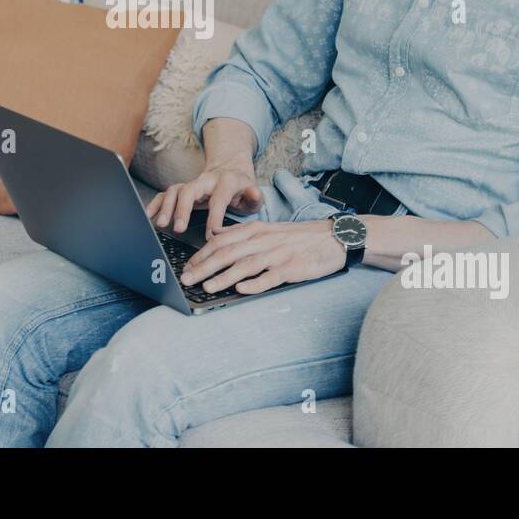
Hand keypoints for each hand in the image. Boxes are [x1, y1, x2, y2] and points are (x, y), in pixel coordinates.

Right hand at [146, 161, 261, 237]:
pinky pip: (165, 194)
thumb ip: (255, 196)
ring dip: (166, 207)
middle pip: (190, 190)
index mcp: (226, 182)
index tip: (212, 235)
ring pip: (174, 191)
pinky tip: (148, 215)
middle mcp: (205, 180)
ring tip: (161, 224)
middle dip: (182, 209)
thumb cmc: (242, 188)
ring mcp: (191, 184)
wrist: (230, 171)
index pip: (218, 199)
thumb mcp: (253, 192)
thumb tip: (253, 194)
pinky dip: (156, 203)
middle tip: (178, 228)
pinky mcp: (182, 189)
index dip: (215, 217)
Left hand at [178, 218, 348, 294]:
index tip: (187, 267)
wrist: (331, 237)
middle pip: (227, 253)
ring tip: (206, 287)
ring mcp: (276, 254)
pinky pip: (270, 277)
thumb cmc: (297, 236)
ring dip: (223, 277)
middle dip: (203, 267)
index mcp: (255, 230)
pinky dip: (255, 283)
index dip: (201, 255)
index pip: (221, 241)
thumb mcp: (267, 229)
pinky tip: (241, 289)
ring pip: (244, 266)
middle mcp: (262, 240)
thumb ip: (241, 234)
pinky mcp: (291, 268)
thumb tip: (216, 237)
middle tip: (186, 279)